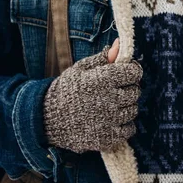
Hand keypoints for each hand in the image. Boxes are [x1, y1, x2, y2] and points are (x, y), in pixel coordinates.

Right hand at [43, 38, 142, 152]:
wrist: (47, 119)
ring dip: (125, 107)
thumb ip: (103, 58)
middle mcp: (109, 99)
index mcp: (103, 79)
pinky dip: (124, 125)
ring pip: (133, 110)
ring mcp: (109, 120)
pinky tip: (112, 120)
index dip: (132, 71)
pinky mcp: (108, 137)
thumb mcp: (81, 69)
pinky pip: (129, 129)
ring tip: (110, 106)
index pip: (134, 72)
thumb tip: (119, 44)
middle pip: (135, 92)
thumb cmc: (66, 90)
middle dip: (128, 89)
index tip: (125, 73)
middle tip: (115, 91)